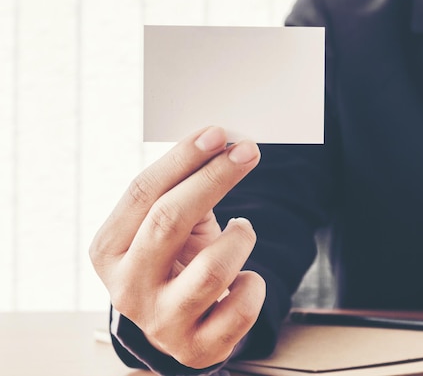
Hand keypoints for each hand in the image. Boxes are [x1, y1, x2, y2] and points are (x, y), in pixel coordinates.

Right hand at [89, 126, 265, 368]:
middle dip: (214, 178)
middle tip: (248, 151)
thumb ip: (183, 191)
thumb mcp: (167, 228)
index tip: (218, 133)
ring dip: (240, 239)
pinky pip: (241, 309)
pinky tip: (247, 278)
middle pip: (169, 221)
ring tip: (243, 231)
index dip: (182, 158)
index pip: (143, 193)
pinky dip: (254, 286)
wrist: (178, 325)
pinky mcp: (197, 349)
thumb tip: (221, 144)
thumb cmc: (174, 262)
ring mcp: (160, 323)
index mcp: (108, 250)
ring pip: (213, 269)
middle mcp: (126, 289)